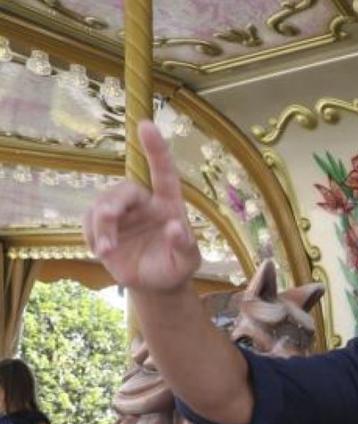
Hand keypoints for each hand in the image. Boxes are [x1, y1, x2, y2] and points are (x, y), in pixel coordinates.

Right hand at [82, 121, 200, 293]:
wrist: (155, 284)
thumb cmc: (176, 266)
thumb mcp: (188, 261)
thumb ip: (184, 245)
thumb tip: (175, 227)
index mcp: (168, 204)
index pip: (163, 173)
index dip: (156, 149)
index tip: (146, 124)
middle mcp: (143, 203)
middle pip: (124, 191)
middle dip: (113, 204)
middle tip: (108, 219)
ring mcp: (121, 214)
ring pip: (102, 207)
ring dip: (101, 227)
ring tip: (108, 251)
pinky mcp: (102, 226)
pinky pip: (88, 223)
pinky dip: (92, 236)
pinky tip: (103, 253)